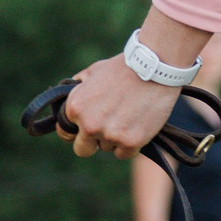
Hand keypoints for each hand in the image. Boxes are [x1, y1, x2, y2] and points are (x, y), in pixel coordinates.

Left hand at [60, 55, 186, 159]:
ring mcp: (110, 135)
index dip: (77, 131)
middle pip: (83, 150)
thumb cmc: (124, 67)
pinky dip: (131, 144)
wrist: (154, 68)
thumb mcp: (93, 71)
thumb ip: (79, 88)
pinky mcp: (130, 142)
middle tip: (108, 129)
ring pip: (107, 149)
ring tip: (129, 117)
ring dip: (115, 139)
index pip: (66, 134)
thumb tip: (68, 97)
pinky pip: (124, 154)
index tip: (88, 127)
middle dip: (92, 142)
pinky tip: (138, 126)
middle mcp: (89, 124)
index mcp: (75, 107)